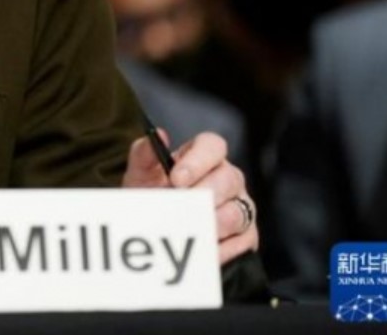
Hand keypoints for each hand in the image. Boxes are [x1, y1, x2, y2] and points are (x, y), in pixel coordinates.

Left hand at [122, 129, 258, 264]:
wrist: (150, 228)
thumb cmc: (150, 195)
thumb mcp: (141, 174)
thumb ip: (144, 153)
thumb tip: (159, 134)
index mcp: (204, 157)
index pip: (214, 146)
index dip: (197, 160)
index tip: (176, 178)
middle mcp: (228, 178)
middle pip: (228, 180)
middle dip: (201, 196)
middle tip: (179, 209)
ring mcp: (240, 206)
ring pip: (236, 213)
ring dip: (210, 224)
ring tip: (187, 231)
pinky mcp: (246, 235)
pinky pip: (242, 242)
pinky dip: (220, 249)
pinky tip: (201, 251)